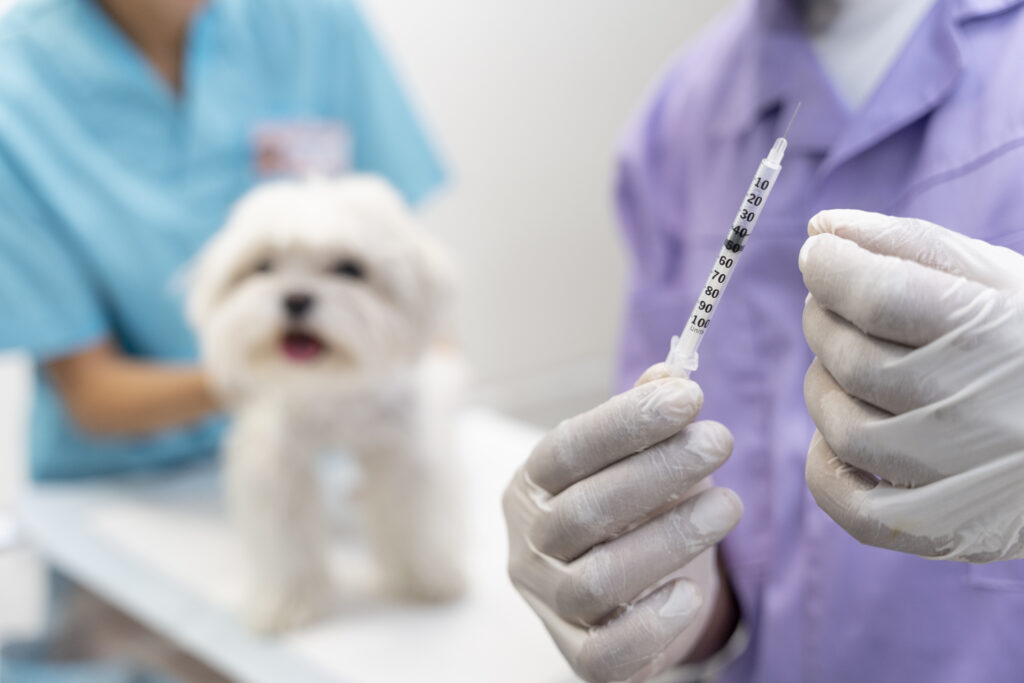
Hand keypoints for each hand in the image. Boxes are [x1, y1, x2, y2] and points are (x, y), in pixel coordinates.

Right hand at [503, 365, 741, 681]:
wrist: (626, 592)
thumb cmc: (631, 509)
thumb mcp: (634, 459)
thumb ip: (646, 418)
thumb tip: (671, 373)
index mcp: (530, 487)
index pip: (566, 450)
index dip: (627, 422)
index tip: (691, 398)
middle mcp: (527, 546)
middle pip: (583, 513)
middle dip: (659, 472)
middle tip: (720, 441)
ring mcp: (547, 604)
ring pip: (594, 582)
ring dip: (669, 540)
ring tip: (728, 505)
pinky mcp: (577, 656)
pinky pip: (603, 655)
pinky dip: (650, 626)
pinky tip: (690, 591)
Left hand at [800, 209, 1023, 561]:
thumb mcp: (1002, 279)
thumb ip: (910, 246)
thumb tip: (821, 227)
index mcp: (999, 334)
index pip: (879, 296)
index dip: (831, 268)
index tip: (819, 255)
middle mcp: (980, 410)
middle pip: (853, 360)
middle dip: (824, 320)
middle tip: (831, 305)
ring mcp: (961, 477)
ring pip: (844, 428)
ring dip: (822, 385)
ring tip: (843, 362)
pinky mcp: (946, 529)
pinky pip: (852, 507)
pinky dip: (824, 468)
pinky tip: (835, 436)